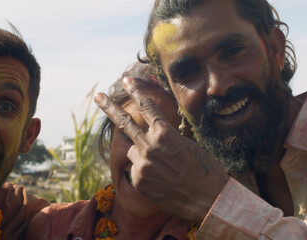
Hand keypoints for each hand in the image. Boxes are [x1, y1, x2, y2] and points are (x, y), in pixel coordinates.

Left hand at [94, 77, 228, 222]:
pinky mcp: (138, 181)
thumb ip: (165, 137)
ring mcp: (141, 164)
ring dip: (142, 155)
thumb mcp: (187, 145)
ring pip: (132, 152)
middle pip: (124, 123)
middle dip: (109, 107)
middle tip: (98, 96)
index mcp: (164, 132)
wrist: (208, 200)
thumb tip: (151, 136)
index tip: (126, 80)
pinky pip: (136, 171)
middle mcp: (149, 145)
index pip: (146, 106)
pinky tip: (161, 182)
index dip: (135, 92)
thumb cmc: (204, 170)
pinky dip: (145, 174)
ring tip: (163, 169)